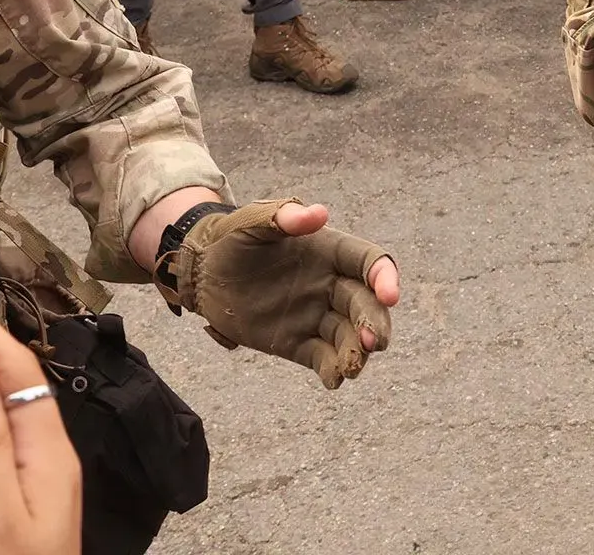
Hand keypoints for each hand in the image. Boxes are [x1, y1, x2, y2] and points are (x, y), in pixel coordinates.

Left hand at [160, 199, 397, 388]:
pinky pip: (323, 359)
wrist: (203, 273)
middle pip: (365, 304)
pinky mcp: (297, 344)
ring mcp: (315, 316)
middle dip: (374, 323)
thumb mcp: (252, 222)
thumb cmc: (232, 239)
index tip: (390, 296)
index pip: (369, 263)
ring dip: (357, 352)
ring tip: (353, 367)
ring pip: (348, 336)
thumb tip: (319, 214)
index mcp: (330, 251)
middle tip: (374, 342)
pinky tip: (334, 379)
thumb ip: (283, 217)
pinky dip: (333, 371)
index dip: (384, 277)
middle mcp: (330, 285)